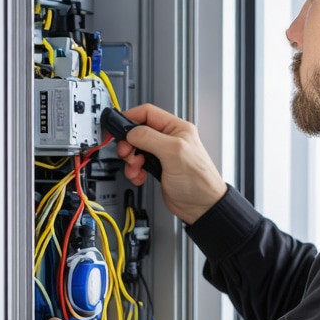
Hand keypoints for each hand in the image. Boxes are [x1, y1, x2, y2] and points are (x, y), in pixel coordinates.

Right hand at [117, 104, 227, 224]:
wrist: (201, 207)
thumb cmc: (198, 182)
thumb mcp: (173, 153)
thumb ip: (150, 138)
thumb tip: (131, 132)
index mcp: (177, 128)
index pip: (147, 113)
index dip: (130, 117)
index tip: (117, 128)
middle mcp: (169, 139)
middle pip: (138, 132)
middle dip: (129, 143)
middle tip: (127, 154)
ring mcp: (163, 154)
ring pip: (137, 149)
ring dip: (131, 160)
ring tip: (136, 168)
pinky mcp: (159, 169)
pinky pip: (139, 164)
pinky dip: (135, 171)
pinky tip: (140, 176)